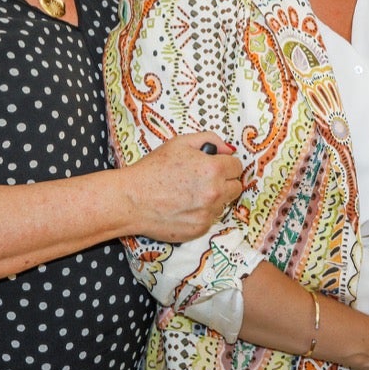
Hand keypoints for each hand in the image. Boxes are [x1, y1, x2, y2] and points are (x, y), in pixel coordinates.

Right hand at [124, 131, 243, 242]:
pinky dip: (201, 214)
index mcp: (213, 169)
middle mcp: (215, 192)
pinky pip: (210, 219)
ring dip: (213, 199)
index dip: (225, 164)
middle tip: (204, 180)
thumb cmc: (153, 169)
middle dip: (224, 182)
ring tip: (189, 194)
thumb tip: (229, 150)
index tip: (215, 166)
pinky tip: (183, 207)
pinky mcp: (199, 229)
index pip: (237, 167)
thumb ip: (210, 140)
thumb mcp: (180, 143)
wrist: (132, 199)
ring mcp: (208, 213)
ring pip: (223, 204)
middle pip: (236, 188)